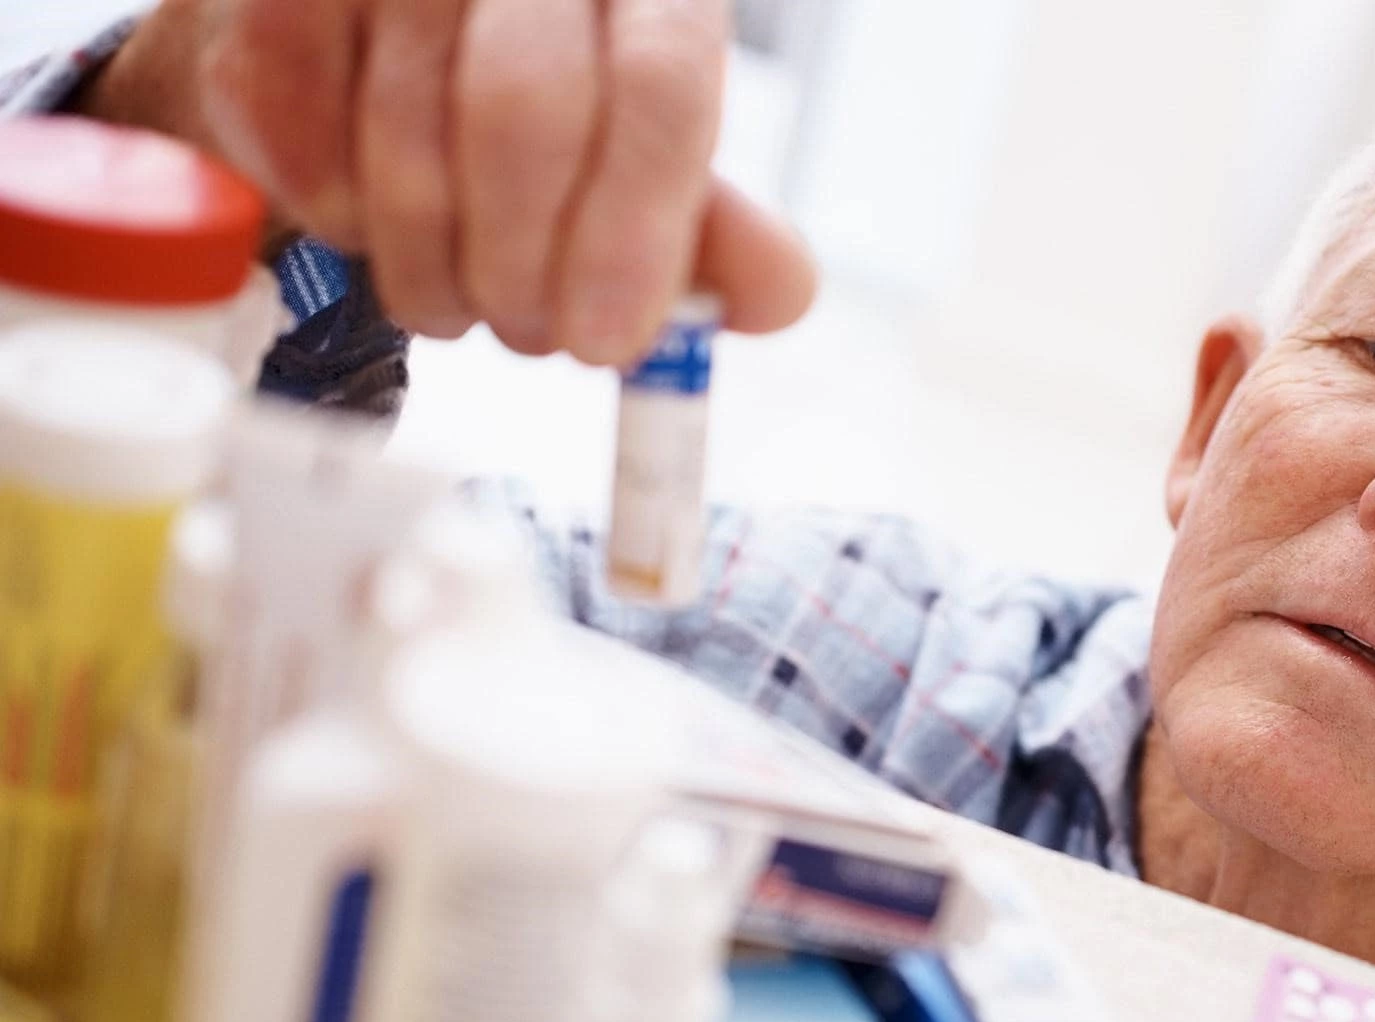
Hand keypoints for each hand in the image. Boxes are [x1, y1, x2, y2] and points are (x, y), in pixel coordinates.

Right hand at [80, 0, 815, 360]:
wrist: (365, 33)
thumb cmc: (530, 102)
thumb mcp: (638, 158)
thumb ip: (706, 226)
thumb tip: (780, 294)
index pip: (660, 82)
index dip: (634, 231)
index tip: (606, 341)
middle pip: (525, 114)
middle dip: (521, 268)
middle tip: (526, 334)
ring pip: (405, 139)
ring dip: (431, 269)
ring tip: (454, 299)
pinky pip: (299, 131)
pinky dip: (337, 217)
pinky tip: (370, 229)